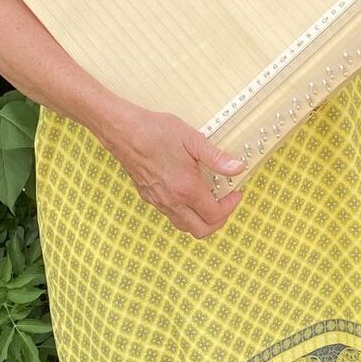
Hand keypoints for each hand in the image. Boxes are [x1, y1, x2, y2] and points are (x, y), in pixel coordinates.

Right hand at [104, 105, 245, 237]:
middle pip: (201, 230)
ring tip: (208, 200)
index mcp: (186, 188)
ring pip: (185, 226)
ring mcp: (158, 202)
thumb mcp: (192, 139)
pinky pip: (171, 216)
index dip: (230, 207)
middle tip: (224, 203)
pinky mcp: (148, 198)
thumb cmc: (154, 131)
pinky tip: (188, 194)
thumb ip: (216, 157)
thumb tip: (237, 168)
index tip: (234, 193)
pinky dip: (185, 213)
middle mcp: (172, 201)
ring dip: (201, 220)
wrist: (123, 131)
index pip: (215, 215)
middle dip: (218, 221)